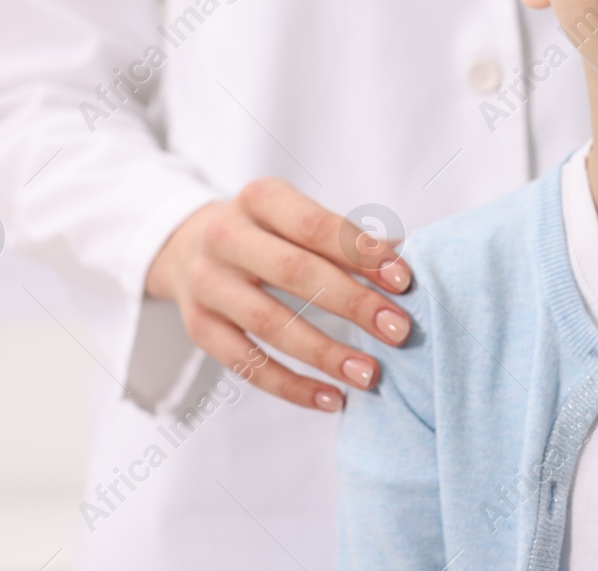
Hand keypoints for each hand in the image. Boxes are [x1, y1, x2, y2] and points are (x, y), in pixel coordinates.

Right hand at [146, 178, 412, 411]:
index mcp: (260, 198)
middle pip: (294, 272)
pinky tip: (332, 398)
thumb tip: (410, 261)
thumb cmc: (268, 233)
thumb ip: (348, 240)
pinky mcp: (198, 327)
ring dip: (325, 352)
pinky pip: (246, 364)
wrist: (187, 246)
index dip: (360, 253)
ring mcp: (206, 283)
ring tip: (370, 373)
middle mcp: (225, 236)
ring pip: (268, 323)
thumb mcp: (298, 219)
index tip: (403, 281)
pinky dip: (291, 386)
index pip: (315, 224)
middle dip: (352, 303)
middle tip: (398, 330)